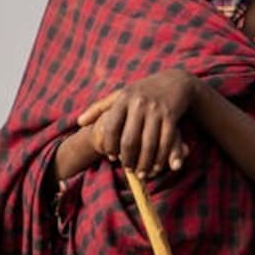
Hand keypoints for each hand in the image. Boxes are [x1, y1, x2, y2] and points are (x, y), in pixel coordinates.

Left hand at [78, 69, 197, 178]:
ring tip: (141, 173)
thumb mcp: (121, 94)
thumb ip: (99, 108)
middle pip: (130, 140)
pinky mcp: (171, 116)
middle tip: (127, 169)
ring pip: (148, 144)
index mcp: (123, 98)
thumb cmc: (143, 91)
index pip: (111, 127)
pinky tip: (158, 167)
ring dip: (145, 163)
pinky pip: (165, 142)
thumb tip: (79, 122)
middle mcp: (139, 104)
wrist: (175, 81)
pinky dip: (161, 158)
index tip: (111, 156)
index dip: (110, 145)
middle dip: (128, 159)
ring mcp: (156, 110)